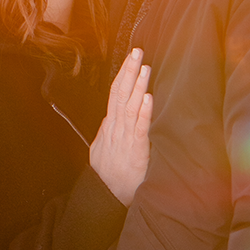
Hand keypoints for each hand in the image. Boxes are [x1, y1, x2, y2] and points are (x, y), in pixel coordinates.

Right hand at [89, 49, 152, 205]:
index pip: (115, 94)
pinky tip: (148, 98)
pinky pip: (140, 128)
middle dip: (128, 72)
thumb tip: (109, 118)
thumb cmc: (109, 177)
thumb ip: (107, 133)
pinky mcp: (136, 151)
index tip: (130, 58)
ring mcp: (124, 140)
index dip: (122, 75)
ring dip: (137, 86)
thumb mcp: (102, 151)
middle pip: (120, 94)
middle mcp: (115, 129)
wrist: (106, 198)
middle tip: (137, 51)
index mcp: (109, 127)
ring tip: (144, 67)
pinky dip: (143, 112)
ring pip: (130, 107)